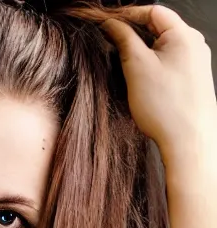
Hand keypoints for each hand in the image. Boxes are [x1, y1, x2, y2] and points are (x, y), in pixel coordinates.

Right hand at [102, 5, 216, 156]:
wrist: (188, 140)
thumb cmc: (166, 107)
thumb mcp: (137, 67)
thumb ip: (124, 40)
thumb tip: (112, 24)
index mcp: (184, 35)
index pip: (153, 11)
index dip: (127, 15)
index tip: (107, 24)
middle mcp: (194, 45)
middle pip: (158, 28)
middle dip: (133, 35)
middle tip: (110, 46)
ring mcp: (195, 63)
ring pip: (162, 47)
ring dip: (142, 53)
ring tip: (124, 66)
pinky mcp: (192, 80)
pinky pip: (168, 63)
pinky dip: (152, 66)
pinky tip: (141, 81)